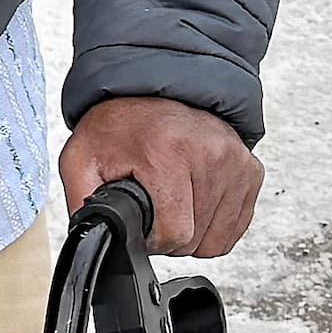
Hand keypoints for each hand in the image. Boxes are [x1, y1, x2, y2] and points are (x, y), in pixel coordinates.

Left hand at [60, 95, 258, 256]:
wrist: (155, 91)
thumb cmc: (121, 126)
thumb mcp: (82, 159)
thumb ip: (81, 204)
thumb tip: (90, 241)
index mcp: (169, 151)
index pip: (175, 233)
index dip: (152, 238)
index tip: (142, 218)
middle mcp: (211, 154)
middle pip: (195, 240)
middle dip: (170, 233)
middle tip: (155, 202)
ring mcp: (236, 162)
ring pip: (216, 239)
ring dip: (192, 229)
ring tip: (174, 198)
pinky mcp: (251, 170)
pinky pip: (235, 227)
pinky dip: (213, 223)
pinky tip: (194, 200)